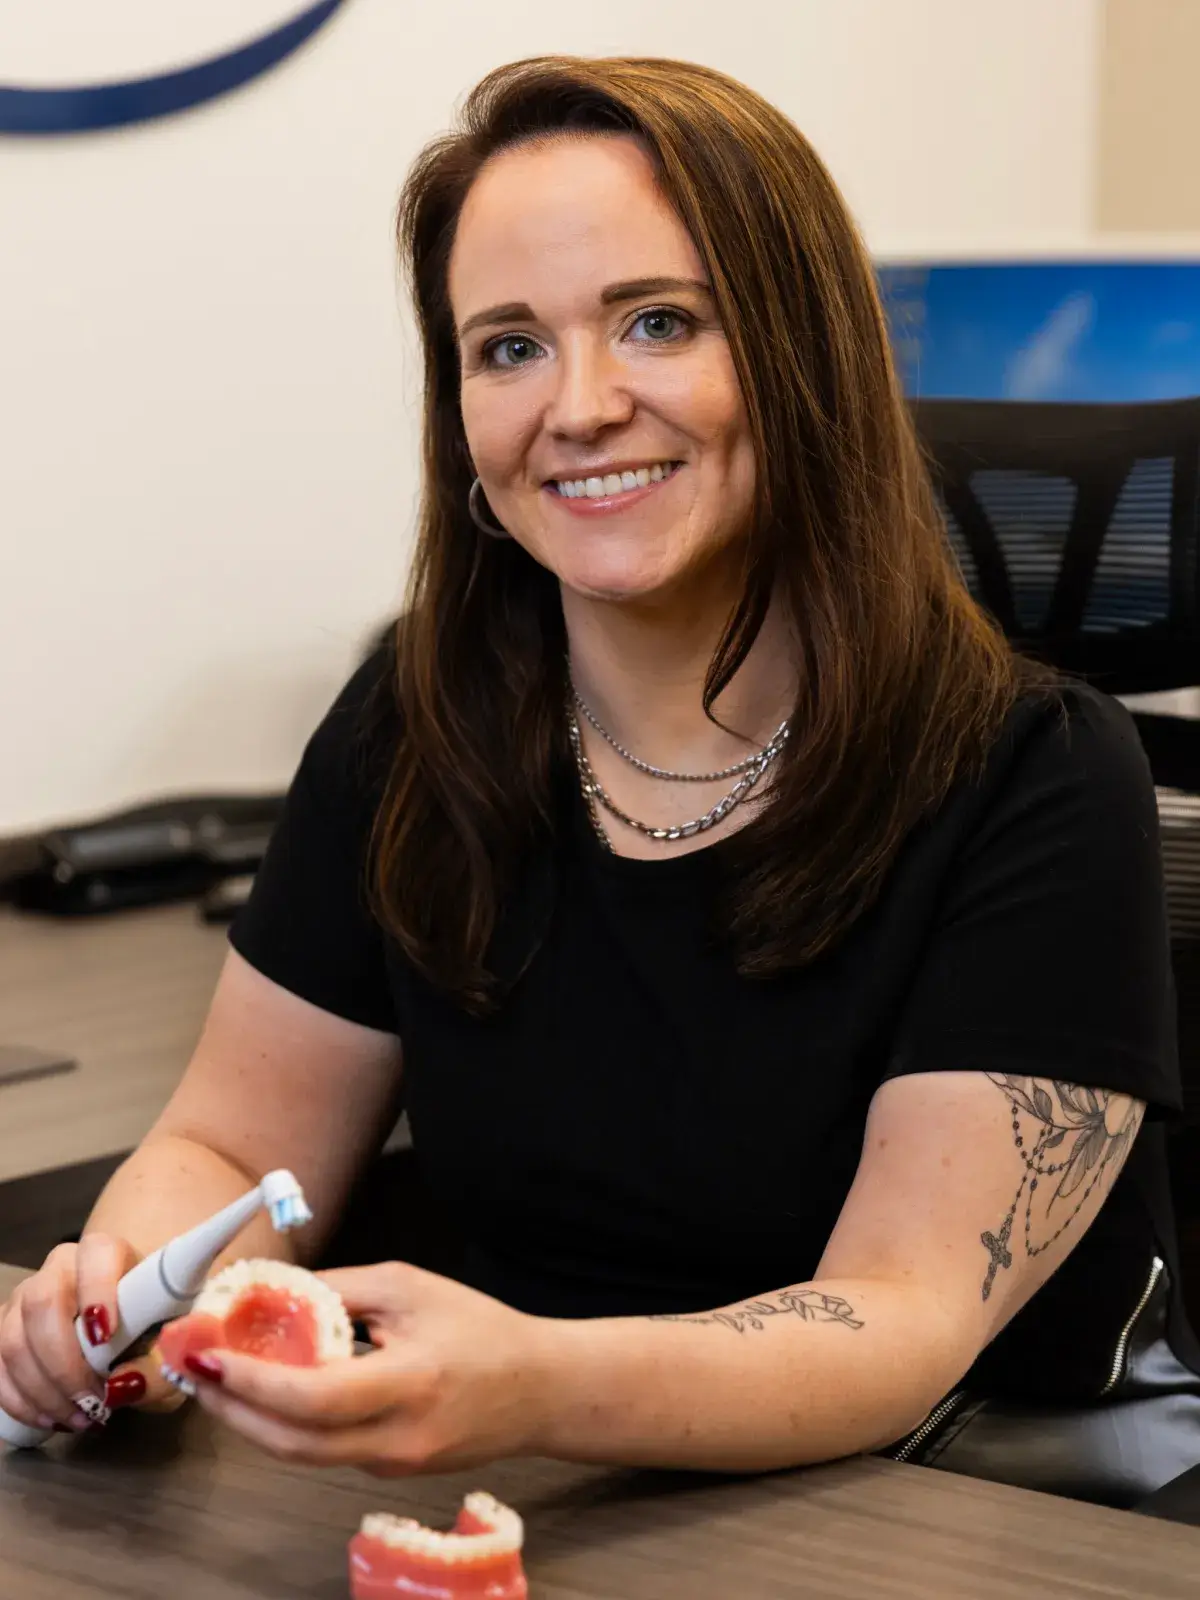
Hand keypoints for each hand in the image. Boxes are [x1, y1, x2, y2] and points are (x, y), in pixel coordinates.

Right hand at [0, 1235, 184, 1434]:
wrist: (129, 1318)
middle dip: (64, 1364)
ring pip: (13, 1340)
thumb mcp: (169, 1346)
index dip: (98, 1292)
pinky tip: (51, 1420)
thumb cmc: (152, 1324)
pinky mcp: (6, 1330)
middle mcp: (60, 1267)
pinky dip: (20, 1401)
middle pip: (42, 1303)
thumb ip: (159, 1366)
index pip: (97, 1255)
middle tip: (95, 1401)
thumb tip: (121, 1388)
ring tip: (81, 1418)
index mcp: (107, 1252)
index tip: (107, 1338)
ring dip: (42, 1391)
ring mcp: (25, 1297)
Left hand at [182, 1261, 562, 1475]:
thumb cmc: (480, 1328)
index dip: (253, 1382)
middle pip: (292, 1443)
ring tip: (216, 1383)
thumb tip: (276, 1292)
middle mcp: (396, 1437)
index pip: (313, 1398)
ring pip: (301, 1454)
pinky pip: (324, 1452)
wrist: (538, 1390)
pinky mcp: (389, 1471)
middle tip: (195, 1371)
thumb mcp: (411, 1287)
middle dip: (232, 1409)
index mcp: (409, 1383)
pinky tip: (266, 1395)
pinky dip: (285, 1426)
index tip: (212, 1354)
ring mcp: (392, 1463)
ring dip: (250, 1422)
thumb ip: (341, 1290)